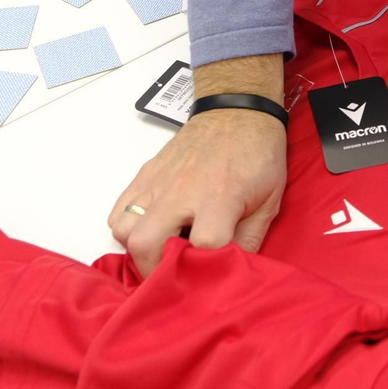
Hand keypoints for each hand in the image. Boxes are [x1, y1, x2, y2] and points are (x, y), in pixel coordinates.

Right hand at [109, 108, 286, 274]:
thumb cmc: (257, 155)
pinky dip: (127, 228)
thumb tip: (231, 273)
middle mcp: (182, 190)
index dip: (208, 267)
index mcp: (220, 196)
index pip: (204, 244)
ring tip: (161, 253)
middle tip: (174, 277)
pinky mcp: (145, 176)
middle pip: (148, 242)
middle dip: (158, 270)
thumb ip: (250, 240)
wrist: (236, 111)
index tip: (213, 275)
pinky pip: (118, 211)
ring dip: (139, 250)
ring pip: (125, 229)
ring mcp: (158, 182)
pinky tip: (151, 231)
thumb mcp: (269, 200)